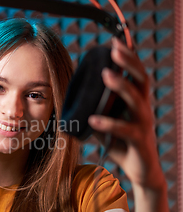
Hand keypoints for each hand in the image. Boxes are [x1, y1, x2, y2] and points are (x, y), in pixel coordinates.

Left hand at [88, 37, 164, 189]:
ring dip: (121, 86)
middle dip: (128, 62)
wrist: (140, 171)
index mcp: (136, 100)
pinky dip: (108, 124)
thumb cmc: (121, 143)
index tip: (115, 40)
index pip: (135, 73)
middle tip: (114, 49)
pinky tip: (93, 120)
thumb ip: (93, 109)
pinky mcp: (139, 141)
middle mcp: (143, 108)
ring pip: (136, 101)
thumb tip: (68, 98)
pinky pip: (124, 130)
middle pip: (141, 79)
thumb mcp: (106, 121)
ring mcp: (143, 124)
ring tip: (106, 75)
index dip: (128, 57)